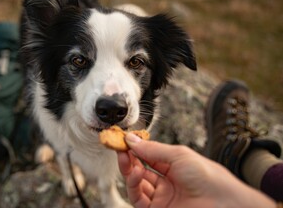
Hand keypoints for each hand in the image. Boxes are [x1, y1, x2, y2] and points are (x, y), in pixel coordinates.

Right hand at [117, 133, 275, 207]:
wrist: (222, 203)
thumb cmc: (209, 178)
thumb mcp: (179, 155)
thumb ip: (152, 149)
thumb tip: (132, 139)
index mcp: (174, 167)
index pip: (148, 156)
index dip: (135, 148)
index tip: (123, 140)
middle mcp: (166, 183)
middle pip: (139, 170)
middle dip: (128, 158)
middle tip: (119, 148)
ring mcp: (161, 198)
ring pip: (135, 184)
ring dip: (128, 170)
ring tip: (126, 158)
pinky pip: (138, 198)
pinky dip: (133, 184)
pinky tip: (135, 172)